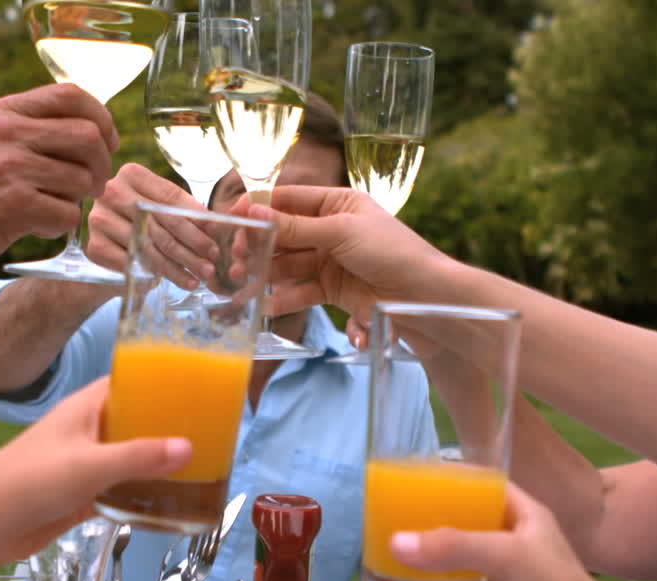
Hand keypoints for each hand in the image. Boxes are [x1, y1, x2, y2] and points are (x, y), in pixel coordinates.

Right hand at [0, 84, 119, 284]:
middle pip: (88, 137)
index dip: (102, 119)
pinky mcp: (12, 206)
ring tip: (49, 210)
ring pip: (82, 180)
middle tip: (89, 187)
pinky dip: (58, 227)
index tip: (106, 143)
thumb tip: (91, 128)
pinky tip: (34, 228)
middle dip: (100, 167)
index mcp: (0, 112)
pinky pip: (67, 215)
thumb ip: (27, 130)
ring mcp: (8, 167)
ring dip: (76, 202)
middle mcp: (4, 132)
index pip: (72, 95)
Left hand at [0, 377, 191, 566]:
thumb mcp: (90, 465)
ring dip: (158, 465)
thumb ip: (139, 457)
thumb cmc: (29, 480)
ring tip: (204, 469)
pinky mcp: (81, 497)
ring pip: (131, 459)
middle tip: (215, 435)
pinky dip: (143, 496)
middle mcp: (89, 431)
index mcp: (88, 408)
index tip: (201, 388)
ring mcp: (85, 465)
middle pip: (138, 422)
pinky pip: (121, 491)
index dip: (164, 381)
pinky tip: (173, 505)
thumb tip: (190, 447)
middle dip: (169, 428)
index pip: (132, 382)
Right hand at [87, 163, 219, 287]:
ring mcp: (99, 219)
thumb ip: (186, 211)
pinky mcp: (94, 247)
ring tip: (198, 279)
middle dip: (190, 246)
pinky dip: (157, 274)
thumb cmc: (143, 222)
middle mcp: (110, 192)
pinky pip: (132, 262)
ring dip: (178, 266)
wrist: (110, 248)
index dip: (196, 218)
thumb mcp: (164, 209)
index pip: (169, 197)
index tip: (216, 236)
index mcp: (131, 174)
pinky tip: (176, 281)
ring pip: (149, 246)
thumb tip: (215, 224)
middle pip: (160, 222)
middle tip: (211, 264)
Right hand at [236, 186, 448, 321]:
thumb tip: (254, 212)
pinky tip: (265, 305)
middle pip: (283, 234)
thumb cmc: (391, 252)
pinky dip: (283, 298)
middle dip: (257, 246)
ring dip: (265, 274)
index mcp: (337, 203)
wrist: (423, 296)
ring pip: (288, 265)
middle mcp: (331, 229)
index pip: (288, 200)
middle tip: (234, 258)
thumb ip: (295, 227)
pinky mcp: (334, 290)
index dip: (259, 208)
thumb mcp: (340, 232)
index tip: (232, 218)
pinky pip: (301, 291)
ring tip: (242, 284)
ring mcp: (331, 260)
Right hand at [388, 485, 618, 580]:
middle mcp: (511, 545)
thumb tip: (396, 542)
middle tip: (389, 522)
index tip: (412, 480)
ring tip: (388, 560)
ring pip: (456, 567)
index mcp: (523, 516)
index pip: (483, 486)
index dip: (451, 480)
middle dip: (429, 526)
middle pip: (462, 527)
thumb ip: (452, 546)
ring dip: (427, 567)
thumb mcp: (505, 555)